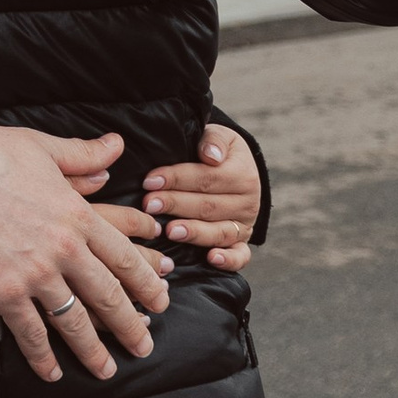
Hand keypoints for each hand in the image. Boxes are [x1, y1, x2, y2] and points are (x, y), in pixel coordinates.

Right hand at [0, 111, 170, 384]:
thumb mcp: (42, 147)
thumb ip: (83, 155)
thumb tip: (116, 149)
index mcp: (78, 214)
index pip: (125, 258)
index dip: (147, 285)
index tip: (160, 302)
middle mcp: (64, 248)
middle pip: (108, 297)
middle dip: (130, 327)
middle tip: (143, 346)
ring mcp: (35, 273)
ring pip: (74, 322)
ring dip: (93, 351)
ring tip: (106, 370)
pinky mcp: (3, 290)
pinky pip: (30, 332)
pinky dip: (42, 356)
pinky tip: (51, 372)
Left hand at [142, 124, 260, 273]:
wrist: (237, 170)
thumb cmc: (218, 152)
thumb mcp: (220, 137)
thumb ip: (214, 141)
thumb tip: (210, 155)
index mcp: (243, 174)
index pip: (206, 178)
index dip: (177, 179)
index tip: (150, 181)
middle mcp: (248, 203)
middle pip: (208, 206)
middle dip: (176, 205)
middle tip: (150, 206)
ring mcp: (245, 225)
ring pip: (219, 231)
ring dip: (194, 232)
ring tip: (170, 231)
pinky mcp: (242, 243)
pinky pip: (240, 256)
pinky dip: (229, 260)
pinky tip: (211, 259)